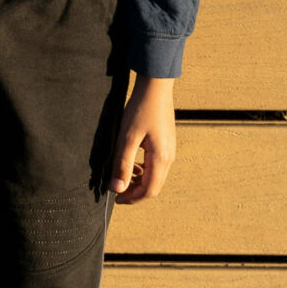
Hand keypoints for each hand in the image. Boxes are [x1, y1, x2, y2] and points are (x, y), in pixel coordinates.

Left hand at [110, 76, 175, 203]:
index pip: (149, 191)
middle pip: (154, 186)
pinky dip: (143, 169)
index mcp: (161, 159)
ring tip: (121, 177)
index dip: (132, 199)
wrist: (156, 87)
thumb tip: (117, 188)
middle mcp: (169, 158)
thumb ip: (122, 164)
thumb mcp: (127, 137)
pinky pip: (156, 165)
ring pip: (155, 176)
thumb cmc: (141, 109)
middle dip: (135, 192)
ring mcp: (170, 150)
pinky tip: (131, 163)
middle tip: (117, 191)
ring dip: (139, 181)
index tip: (116, 200)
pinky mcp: (166, 143)